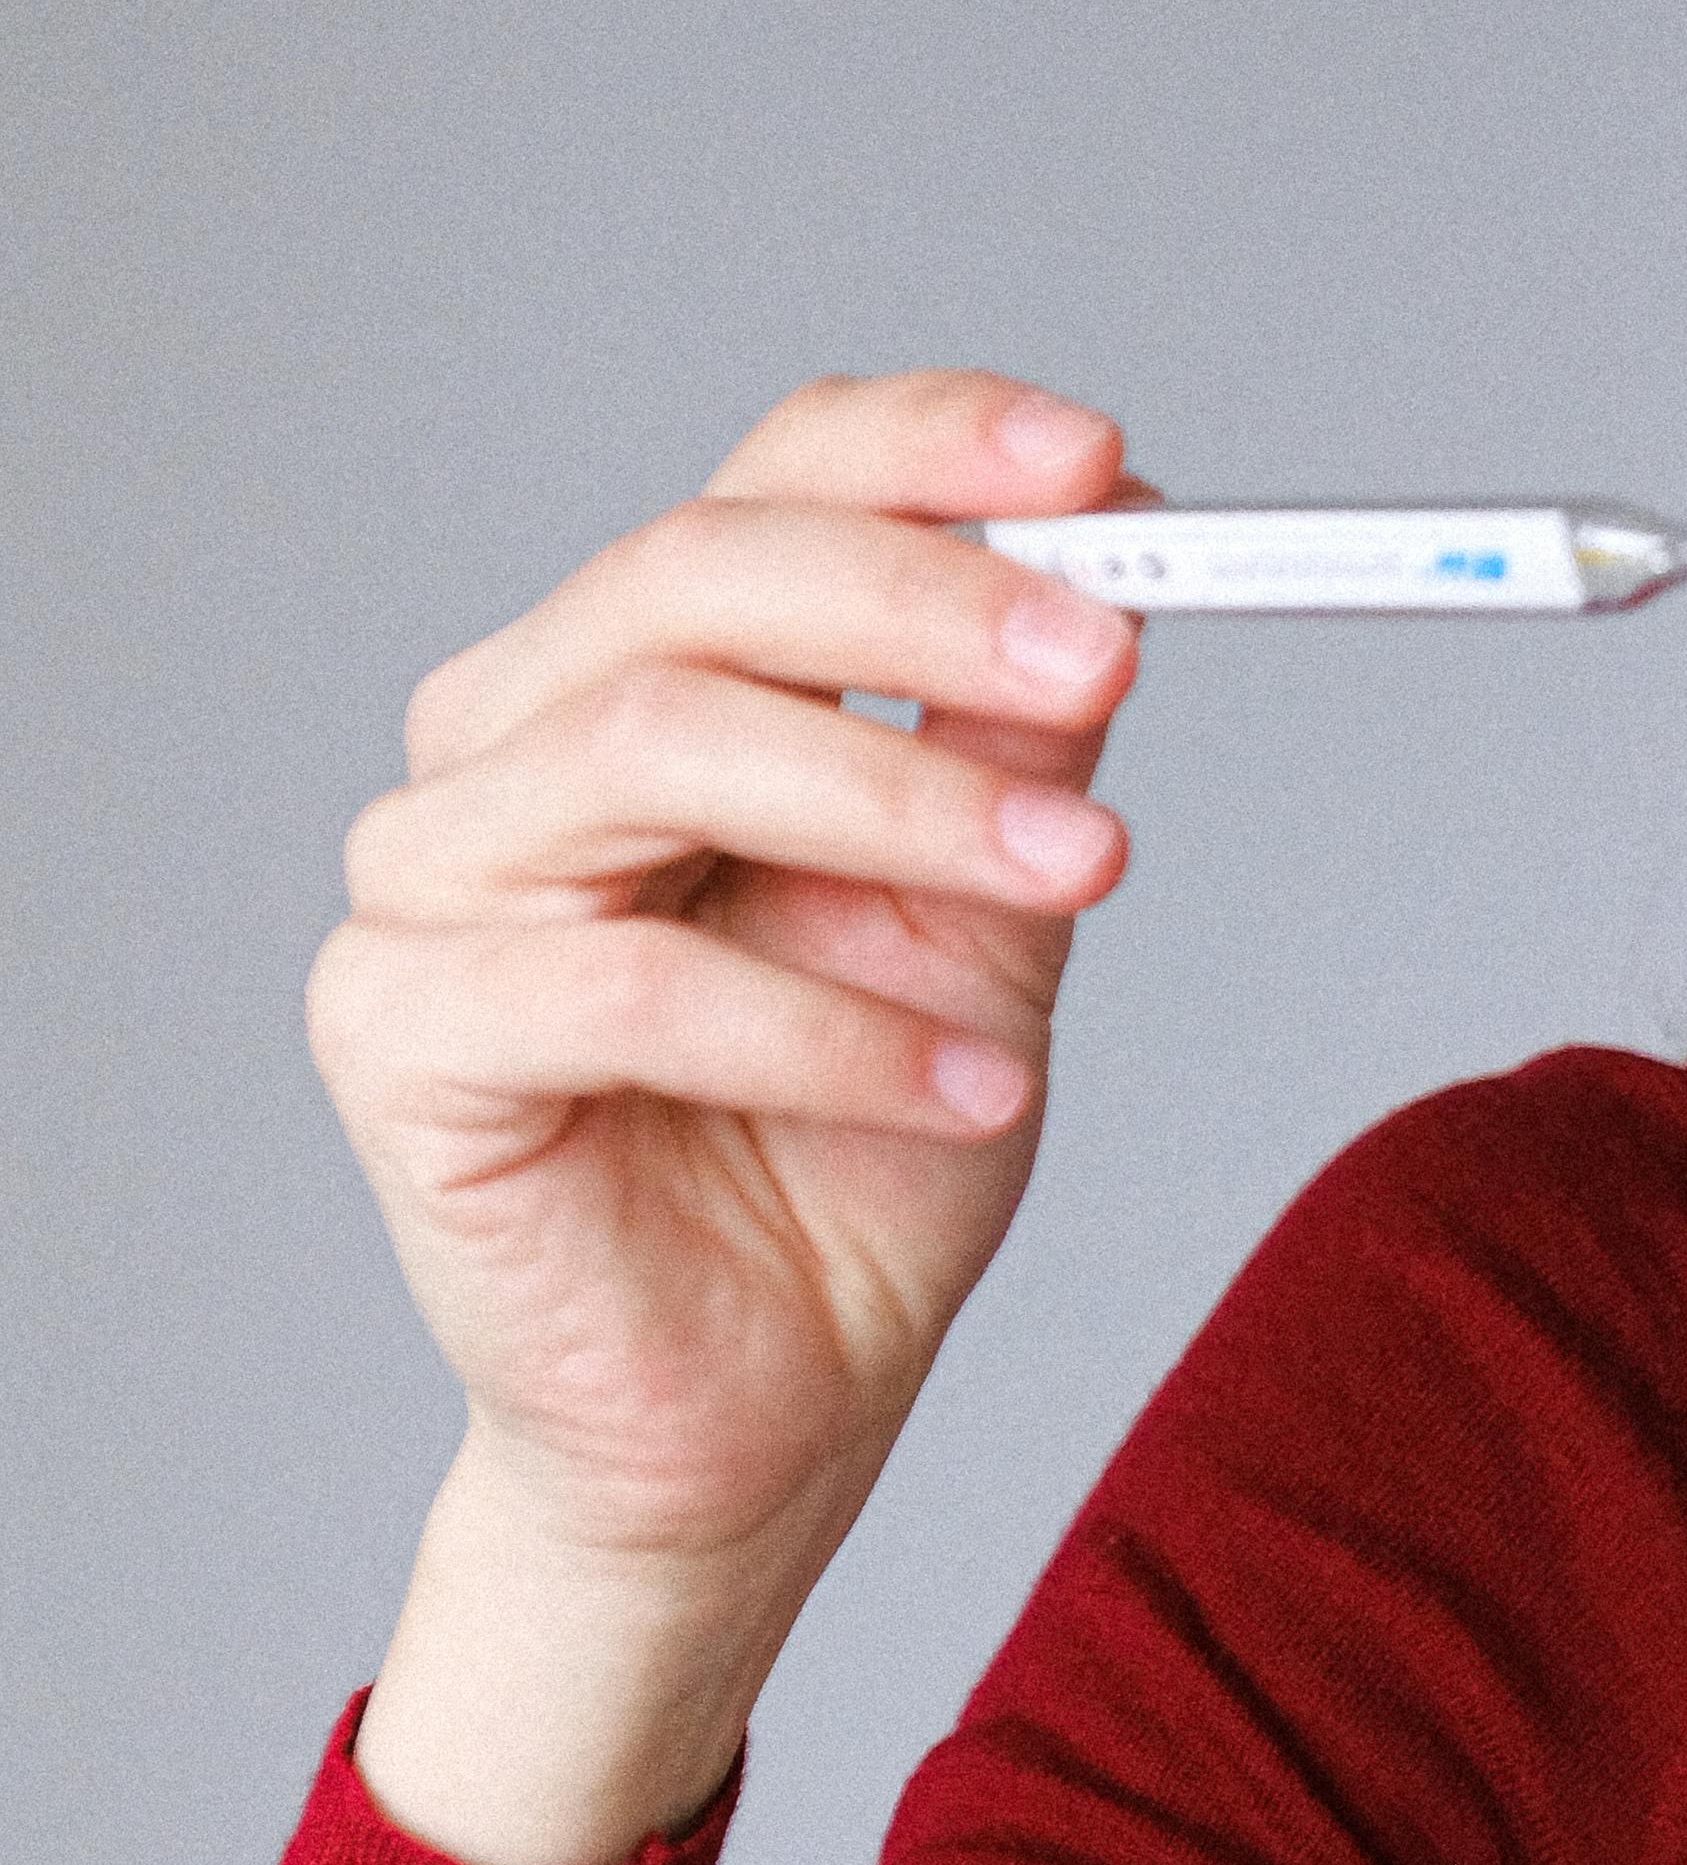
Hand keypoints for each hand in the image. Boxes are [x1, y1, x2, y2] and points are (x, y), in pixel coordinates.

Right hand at [309, 371, 1149, 1602]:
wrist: (768, 1411)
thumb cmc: (856, 1158)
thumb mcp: (987, 925)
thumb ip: (1012, 753)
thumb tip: (1103, 581)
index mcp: (638, 675)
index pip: (761, 487)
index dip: (926, 452)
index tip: (1106, 469)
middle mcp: (506, 743)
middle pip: (693, 577)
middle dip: (924, 603)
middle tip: (1106, 660)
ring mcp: (429, 879)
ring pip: (654, 744)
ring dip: (900, 802)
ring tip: (1084, 875)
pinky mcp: (401, 1033)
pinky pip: (625, 982)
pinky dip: (829, 1024)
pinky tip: (974, 1086)